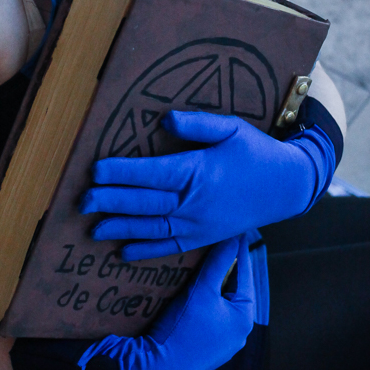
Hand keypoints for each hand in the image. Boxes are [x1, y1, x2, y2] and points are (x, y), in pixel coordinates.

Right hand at [77, 234, 255, 369]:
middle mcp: (237, 333)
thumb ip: (219, 262)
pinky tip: (188, 288)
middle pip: (232, 289)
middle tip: (215, 241)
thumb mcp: (202, 290)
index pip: (246, 274)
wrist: (154, 369)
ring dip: (209, 283)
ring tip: (200, 260)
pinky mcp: (201, 348)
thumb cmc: (183, 328)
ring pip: (217, 302)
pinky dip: (199, 300)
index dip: (238, 250)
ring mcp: (220, 343)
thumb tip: (233, 237)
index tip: (233, 229)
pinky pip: (205, 316)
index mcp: (245, 319)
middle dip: (223, 266)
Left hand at [80, 109, 335, 258]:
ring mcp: (199, 224)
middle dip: (110, 202)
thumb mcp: (231, 128)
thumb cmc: (256, 152)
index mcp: (198, 172)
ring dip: (121, 228)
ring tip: (94, 229)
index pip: (150, 173)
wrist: (287, 187)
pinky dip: (146, 251)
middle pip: (144, 203)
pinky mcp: (204, 237)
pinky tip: (124, 252)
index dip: (120, 172)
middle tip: (82, 202)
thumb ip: (197, 123)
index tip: (95, 171)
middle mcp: (195, 202)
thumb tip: (164, 118)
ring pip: (152, 228)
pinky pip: (170, 246)